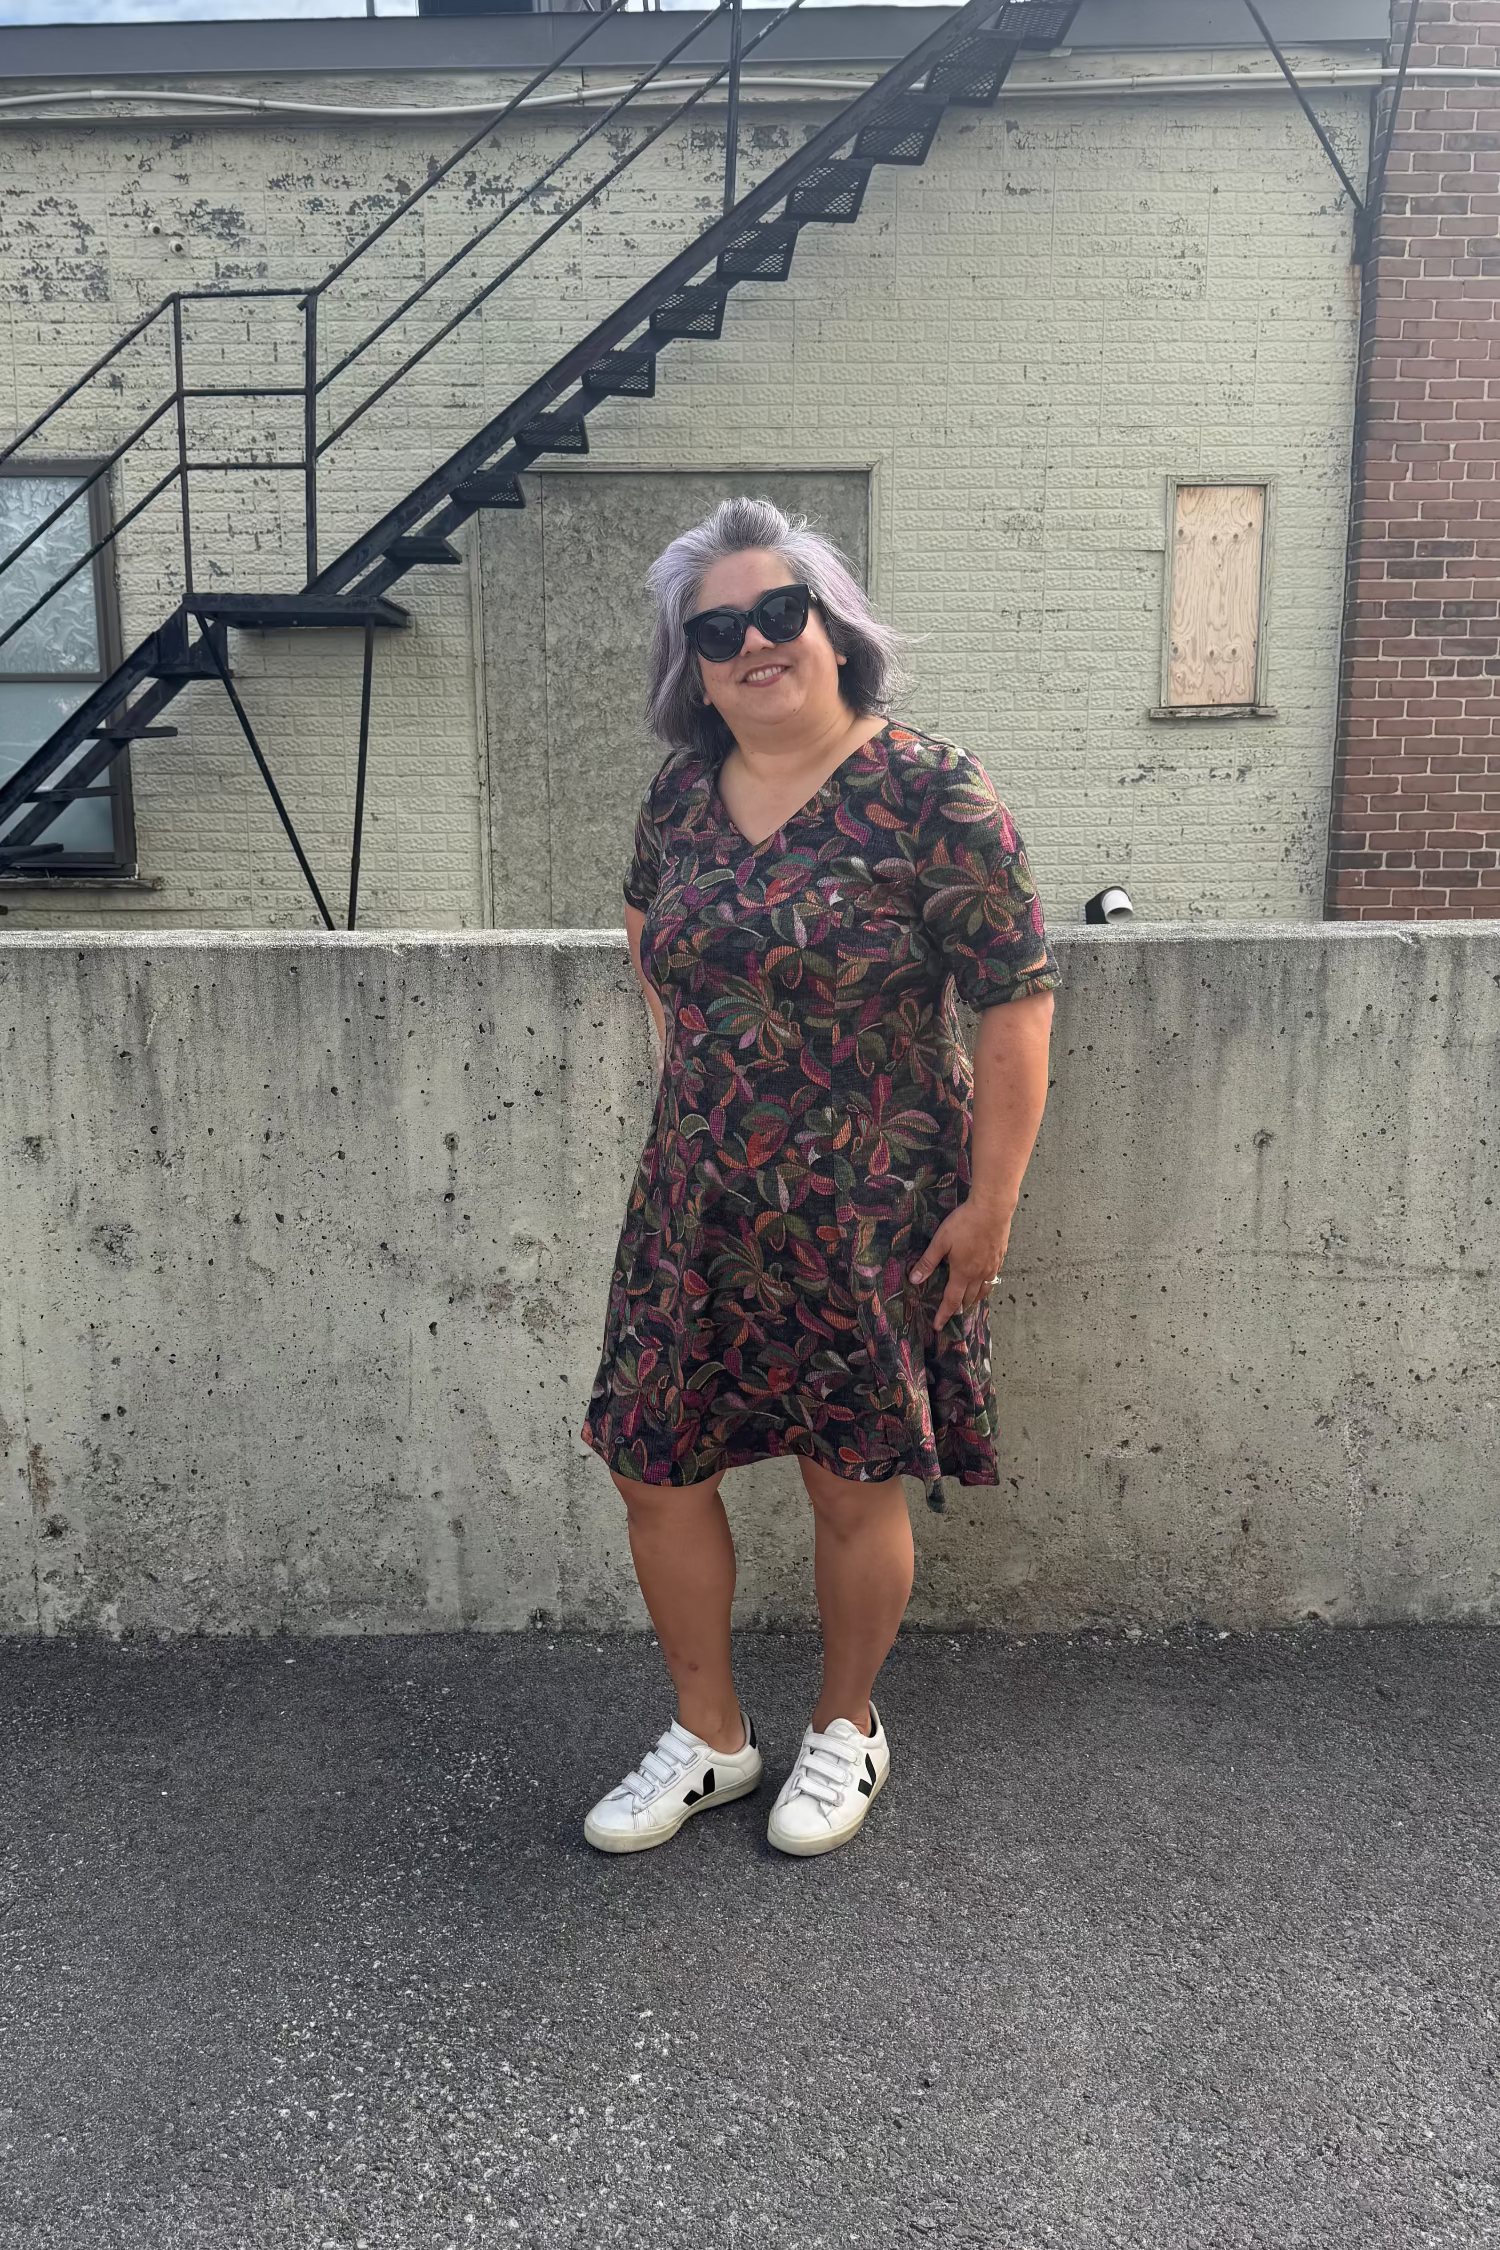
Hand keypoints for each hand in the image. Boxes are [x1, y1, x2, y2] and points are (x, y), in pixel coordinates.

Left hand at [910, 1198, 1014, 1327]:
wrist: (993, 1209)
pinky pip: (993, 1279)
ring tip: (969, 1305)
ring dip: (974, 1300)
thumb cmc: (964, 1223)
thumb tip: (915, 1279)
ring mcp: (992, 1267)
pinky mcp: (1000, 1257)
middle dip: (959, 1309)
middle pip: (969, 1299)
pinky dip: (986, 1287)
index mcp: (963, 1273)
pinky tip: (985, 1283)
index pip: (951, 1301)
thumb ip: (928, 1261)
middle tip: (952, 1316)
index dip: (943, 1315)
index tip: (938, 1326)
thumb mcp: (941, 1241)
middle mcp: (979, 1274)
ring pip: (983, 1291)